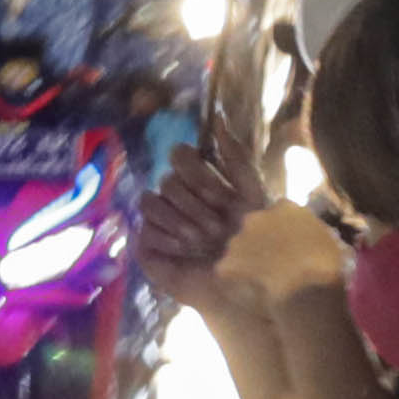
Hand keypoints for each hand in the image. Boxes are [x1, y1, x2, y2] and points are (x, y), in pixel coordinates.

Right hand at [132, 147, 252, 301]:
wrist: (248, 283)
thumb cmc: (253, 240)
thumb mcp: (252, 192)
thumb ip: (235, 155)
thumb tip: (217, 115)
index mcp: (198, 179)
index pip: (182, 156)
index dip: (197, 172)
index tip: (219, 196)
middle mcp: (176, 196)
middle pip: (168, 180)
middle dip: (196, 205)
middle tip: (217, 228)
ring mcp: (159, 220)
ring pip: (150, 200)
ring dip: (181, 221)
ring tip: (203, 241)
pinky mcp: (147, 246)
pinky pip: (144, 230)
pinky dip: (168, 239)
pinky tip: (187, 251)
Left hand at [212, 200, 354, 322]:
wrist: (305, 291)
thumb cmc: (325, 266)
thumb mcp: (327, 238)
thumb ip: (310, 231)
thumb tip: (304, 237)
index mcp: (284, 208)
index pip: (278, 212)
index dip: (282, 230)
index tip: (289, 245)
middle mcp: (255, 217)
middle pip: (253, 228)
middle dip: (260, 243)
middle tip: (273, 264)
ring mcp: (237, 241)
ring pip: (238, 250)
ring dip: (246, 262)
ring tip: (261, 284)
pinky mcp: (225, 265)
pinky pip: (228, 273)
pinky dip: (235, 283)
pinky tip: (250, 295)